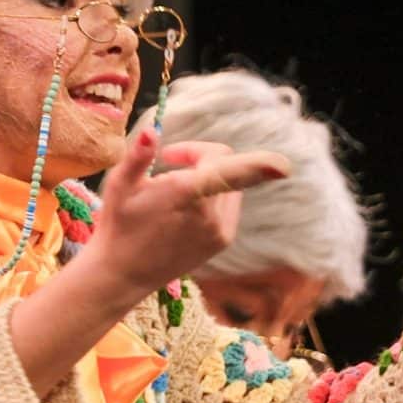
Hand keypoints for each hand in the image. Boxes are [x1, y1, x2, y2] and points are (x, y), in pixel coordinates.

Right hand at [92, 130, 292, 301]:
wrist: (125, 272)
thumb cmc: (118, 223)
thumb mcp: (119, 185)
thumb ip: (138, 156)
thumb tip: (152, 131)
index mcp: (187, 196)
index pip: (228, 174)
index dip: (257, 167)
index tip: (283, 166)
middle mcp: (211, 215)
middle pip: (225, 163)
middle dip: (201, 155)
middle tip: (170, 160)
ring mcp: (220, 230)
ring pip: (231, 183)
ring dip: (209, 175)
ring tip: (175, 187)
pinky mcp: (224, 240)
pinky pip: (230, 203)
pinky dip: (214, 195)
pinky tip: (185, 207)